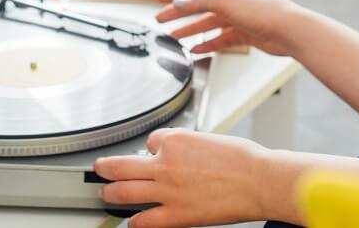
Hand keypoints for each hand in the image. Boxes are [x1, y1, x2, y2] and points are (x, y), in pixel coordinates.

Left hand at [95, 129, 266, 227]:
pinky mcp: (175, 214)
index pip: (150, 141)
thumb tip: (178, 155)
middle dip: (107, 167)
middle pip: (122, 165)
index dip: (152, 148)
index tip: (153, 154)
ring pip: (124, 191)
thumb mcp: (210, 139)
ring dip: (111, 192)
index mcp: (176, 140)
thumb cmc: (243, 159)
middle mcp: (166, 163)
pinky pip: (144, 220)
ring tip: (106, 193)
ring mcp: (167, 190)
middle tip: (100, 168)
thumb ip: (188, 147)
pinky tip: (133, 221)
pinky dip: (134, 221)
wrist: (258, 180)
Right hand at [155, 0, 304, 56]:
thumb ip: (200, 2)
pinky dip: (208, 42)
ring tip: (173, 37)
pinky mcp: (246, 31)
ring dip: (191, 29)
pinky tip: (196, 48)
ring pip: (210, 21)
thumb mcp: (226, 1)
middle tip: (162, 19)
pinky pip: (221, 37)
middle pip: (201, 3)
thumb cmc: (265, 10)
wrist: (289, 31)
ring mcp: (241, 14)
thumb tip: (180, 2)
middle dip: (180, 12)